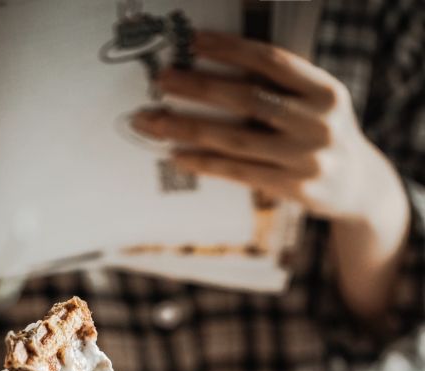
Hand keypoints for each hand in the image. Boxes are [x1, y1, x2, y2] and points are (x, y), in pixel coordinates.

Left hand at [132, 31, 409, 318]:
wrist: (358, 188)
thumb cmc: (323, 136)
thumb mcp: (316, 103)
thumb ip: (280, 88)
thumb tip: (212, 70)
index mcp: (325, 90)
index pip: (271, 61)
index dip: (231, 48)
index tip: (194, 40)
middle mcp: (318, 122)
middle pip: (247, 98)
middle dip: (198, 86)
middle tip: (162, 79)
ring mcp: (306, 158)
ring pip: (235, 139)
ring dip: (188, 128)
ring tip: (153, 121)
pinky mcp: (292, 188)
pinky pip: (238, 172)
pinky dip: (204, 162)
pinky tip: (177, 155)